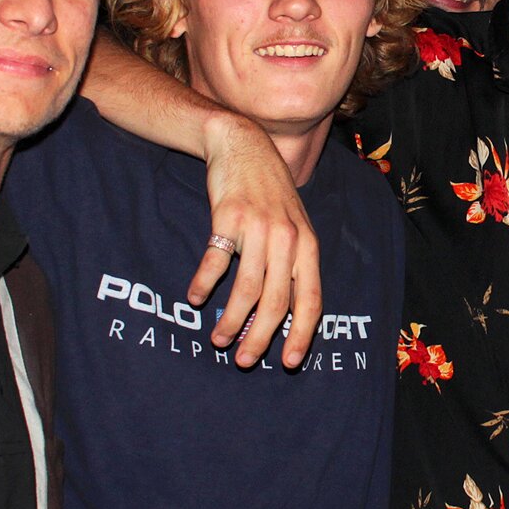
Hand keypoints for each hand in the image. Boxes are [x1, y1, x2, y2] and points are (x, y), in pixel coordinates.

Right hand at [189, 113, 322, 369]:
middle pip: (276, 302)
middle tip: (243, 360)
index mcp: (307, 246)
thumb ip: (292, 266)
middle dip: (260, 338)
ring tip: (218, 339)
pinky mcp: (229, 218)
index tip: (288, 362)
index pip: (311, 300)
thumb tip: (284, 316)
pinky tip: (196, 298)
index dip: (301, 335)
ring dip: (230, 320)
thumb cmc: (269, 194)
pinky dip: (205, 285)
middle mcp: (287, 240)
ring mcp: (259, 229)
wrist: (244, 146)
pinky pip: (215, 262)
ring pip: (247, 289)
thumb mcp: (293, 227)